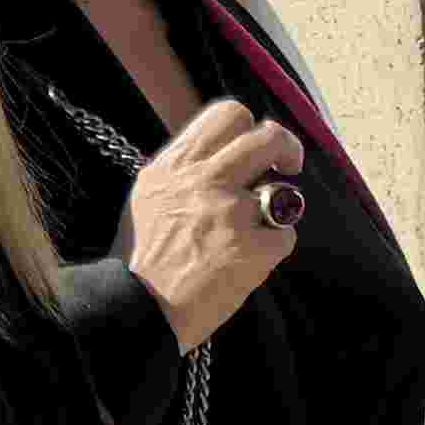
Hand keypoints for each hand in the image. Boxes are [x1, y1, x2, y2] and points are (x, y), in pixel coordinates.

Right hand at [122, 97, 308, 350]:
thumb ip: (187, 173)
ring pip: (282, 192)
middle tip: (289, 166)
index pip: (226, 115)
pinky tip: (244, 265)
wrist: (135, 310)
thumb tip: (227, 156)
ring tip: (249, 235)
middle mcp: (203, 181)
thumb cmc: (142, 260)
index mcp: (175, 166)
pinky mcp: (252, 249)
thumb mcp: (149, 198)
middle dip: (287, 147)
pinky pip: (286, 237)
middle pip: (267, 137)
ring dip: (273, 213)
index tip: (261, 146)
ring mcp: (230, 213)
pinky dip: (272, 251)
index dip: (253, 126)